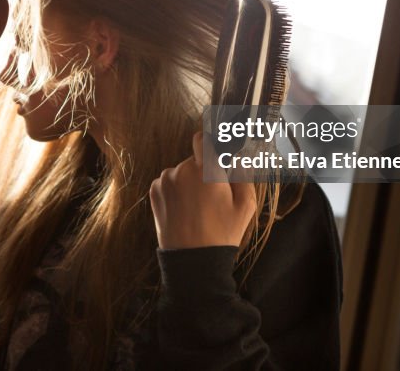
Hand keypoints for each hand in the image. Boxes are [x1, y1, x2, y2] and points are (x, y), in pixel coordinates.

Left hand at [149, 132, 256, 249]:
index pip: (204, 139)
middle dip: (203, 172)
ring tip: (197, 208)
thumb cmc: (222, 233)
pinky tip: (184, 210)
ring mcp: (165, 180)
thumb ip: (243, 173)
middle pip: (195, 160)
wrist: (192, 260)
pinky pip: (168, 182)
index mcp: (206, 170)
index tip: (216, 155)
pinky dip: (175, 191)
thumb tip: (236, 156)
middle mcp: (182, 169)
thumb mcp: (245, 206)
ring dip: (188, 182)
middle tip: (212, 196)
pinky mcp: (154, 191)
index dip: (210, 144)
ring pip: (181, 171)